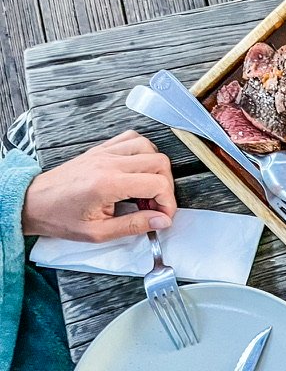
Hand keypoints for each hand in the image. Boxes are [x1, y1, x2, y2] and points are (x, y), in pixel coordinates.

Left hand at [22, 131, 175, 241]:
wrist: (33, 203)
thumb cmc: (59, 217)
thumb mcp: (98, 232)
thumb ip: (134, 226)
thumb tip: (161, 221)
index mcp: (108, 184)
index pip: (157, 184)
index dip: (168, 203)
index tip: (162, 216)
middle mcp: (108, 163)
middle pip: (159, 162)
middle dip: (166, 186)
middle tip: (157, 204)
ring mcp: (104, 153)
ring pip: (149, 146)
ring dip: (156, 167)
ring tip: (148, 187)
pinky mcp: (100, 150)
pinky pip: (130, 138)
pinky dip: (142, 150)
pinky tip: (138, 168)